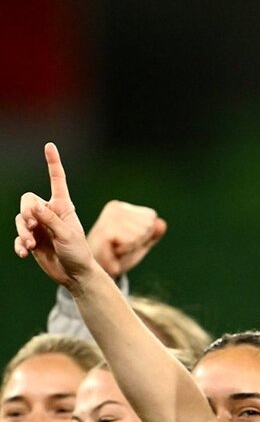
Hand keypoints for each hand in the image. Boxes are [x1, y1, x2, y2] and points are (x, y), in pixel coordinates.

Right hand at [14, 143, 103, 288]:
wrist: (75, 274)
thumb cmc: (78, 253)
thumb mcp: (67, 235)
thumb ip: (50, 220)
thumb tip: (33, 206)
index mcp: (63, 207)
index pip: (57, 180)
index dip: (53, 163)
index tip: (50, 146)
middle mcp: (50, 213)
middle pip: (28, 200)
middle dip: (27, 212)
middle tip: (34, 227)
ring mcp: (40, 226)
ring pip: (20, 219)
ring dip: (23, 232)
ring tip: (30, 245)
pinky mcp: (33, 239)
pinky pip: (19, 236)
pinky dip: (19, 244)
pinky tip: (24, 253)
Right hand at [86, 200, 166, 278]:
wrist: (97, 270)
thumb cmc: (118, 255)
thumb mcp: (139, 244)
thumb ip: (153, 233)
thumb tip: (162, 224)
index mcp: (121, 207)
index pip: (151, 217)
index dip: (145, 234)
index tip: (128, 241)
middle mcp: (115, 208)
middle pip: (147, 225)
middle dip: (139, 241)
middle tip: (122, 247)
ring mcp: (108, 218)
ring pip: (140, 233)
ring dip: (131, 247)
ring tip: (117, 248)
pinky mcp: (105, 231)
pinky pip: (131, 241)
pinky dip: (126, 250)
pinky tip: (113, 251)